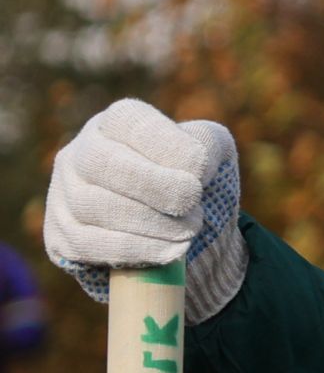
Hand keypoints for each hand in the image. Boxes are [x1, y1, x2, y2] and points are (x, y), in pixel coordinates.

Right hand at [45, 99, 248, 322]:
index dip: (167, 146)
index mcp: (115, 124)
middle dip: (153, 186)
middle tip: (191, 203)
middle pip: (100, 162)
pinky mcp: (62, 234)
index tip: (199, 174)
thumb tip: (194, 164)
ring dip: (149, 222)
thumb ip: (208, 144)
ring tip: (189, 231)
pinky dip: (133, 248)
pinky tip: (170, 251)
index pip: (127, 122)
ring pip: (92, 205)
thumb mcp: (211, 153)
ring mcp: (65, 194)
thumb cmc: (190, 180)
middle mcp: (80, 153)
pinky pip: (86, 242)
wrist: (175, 230)